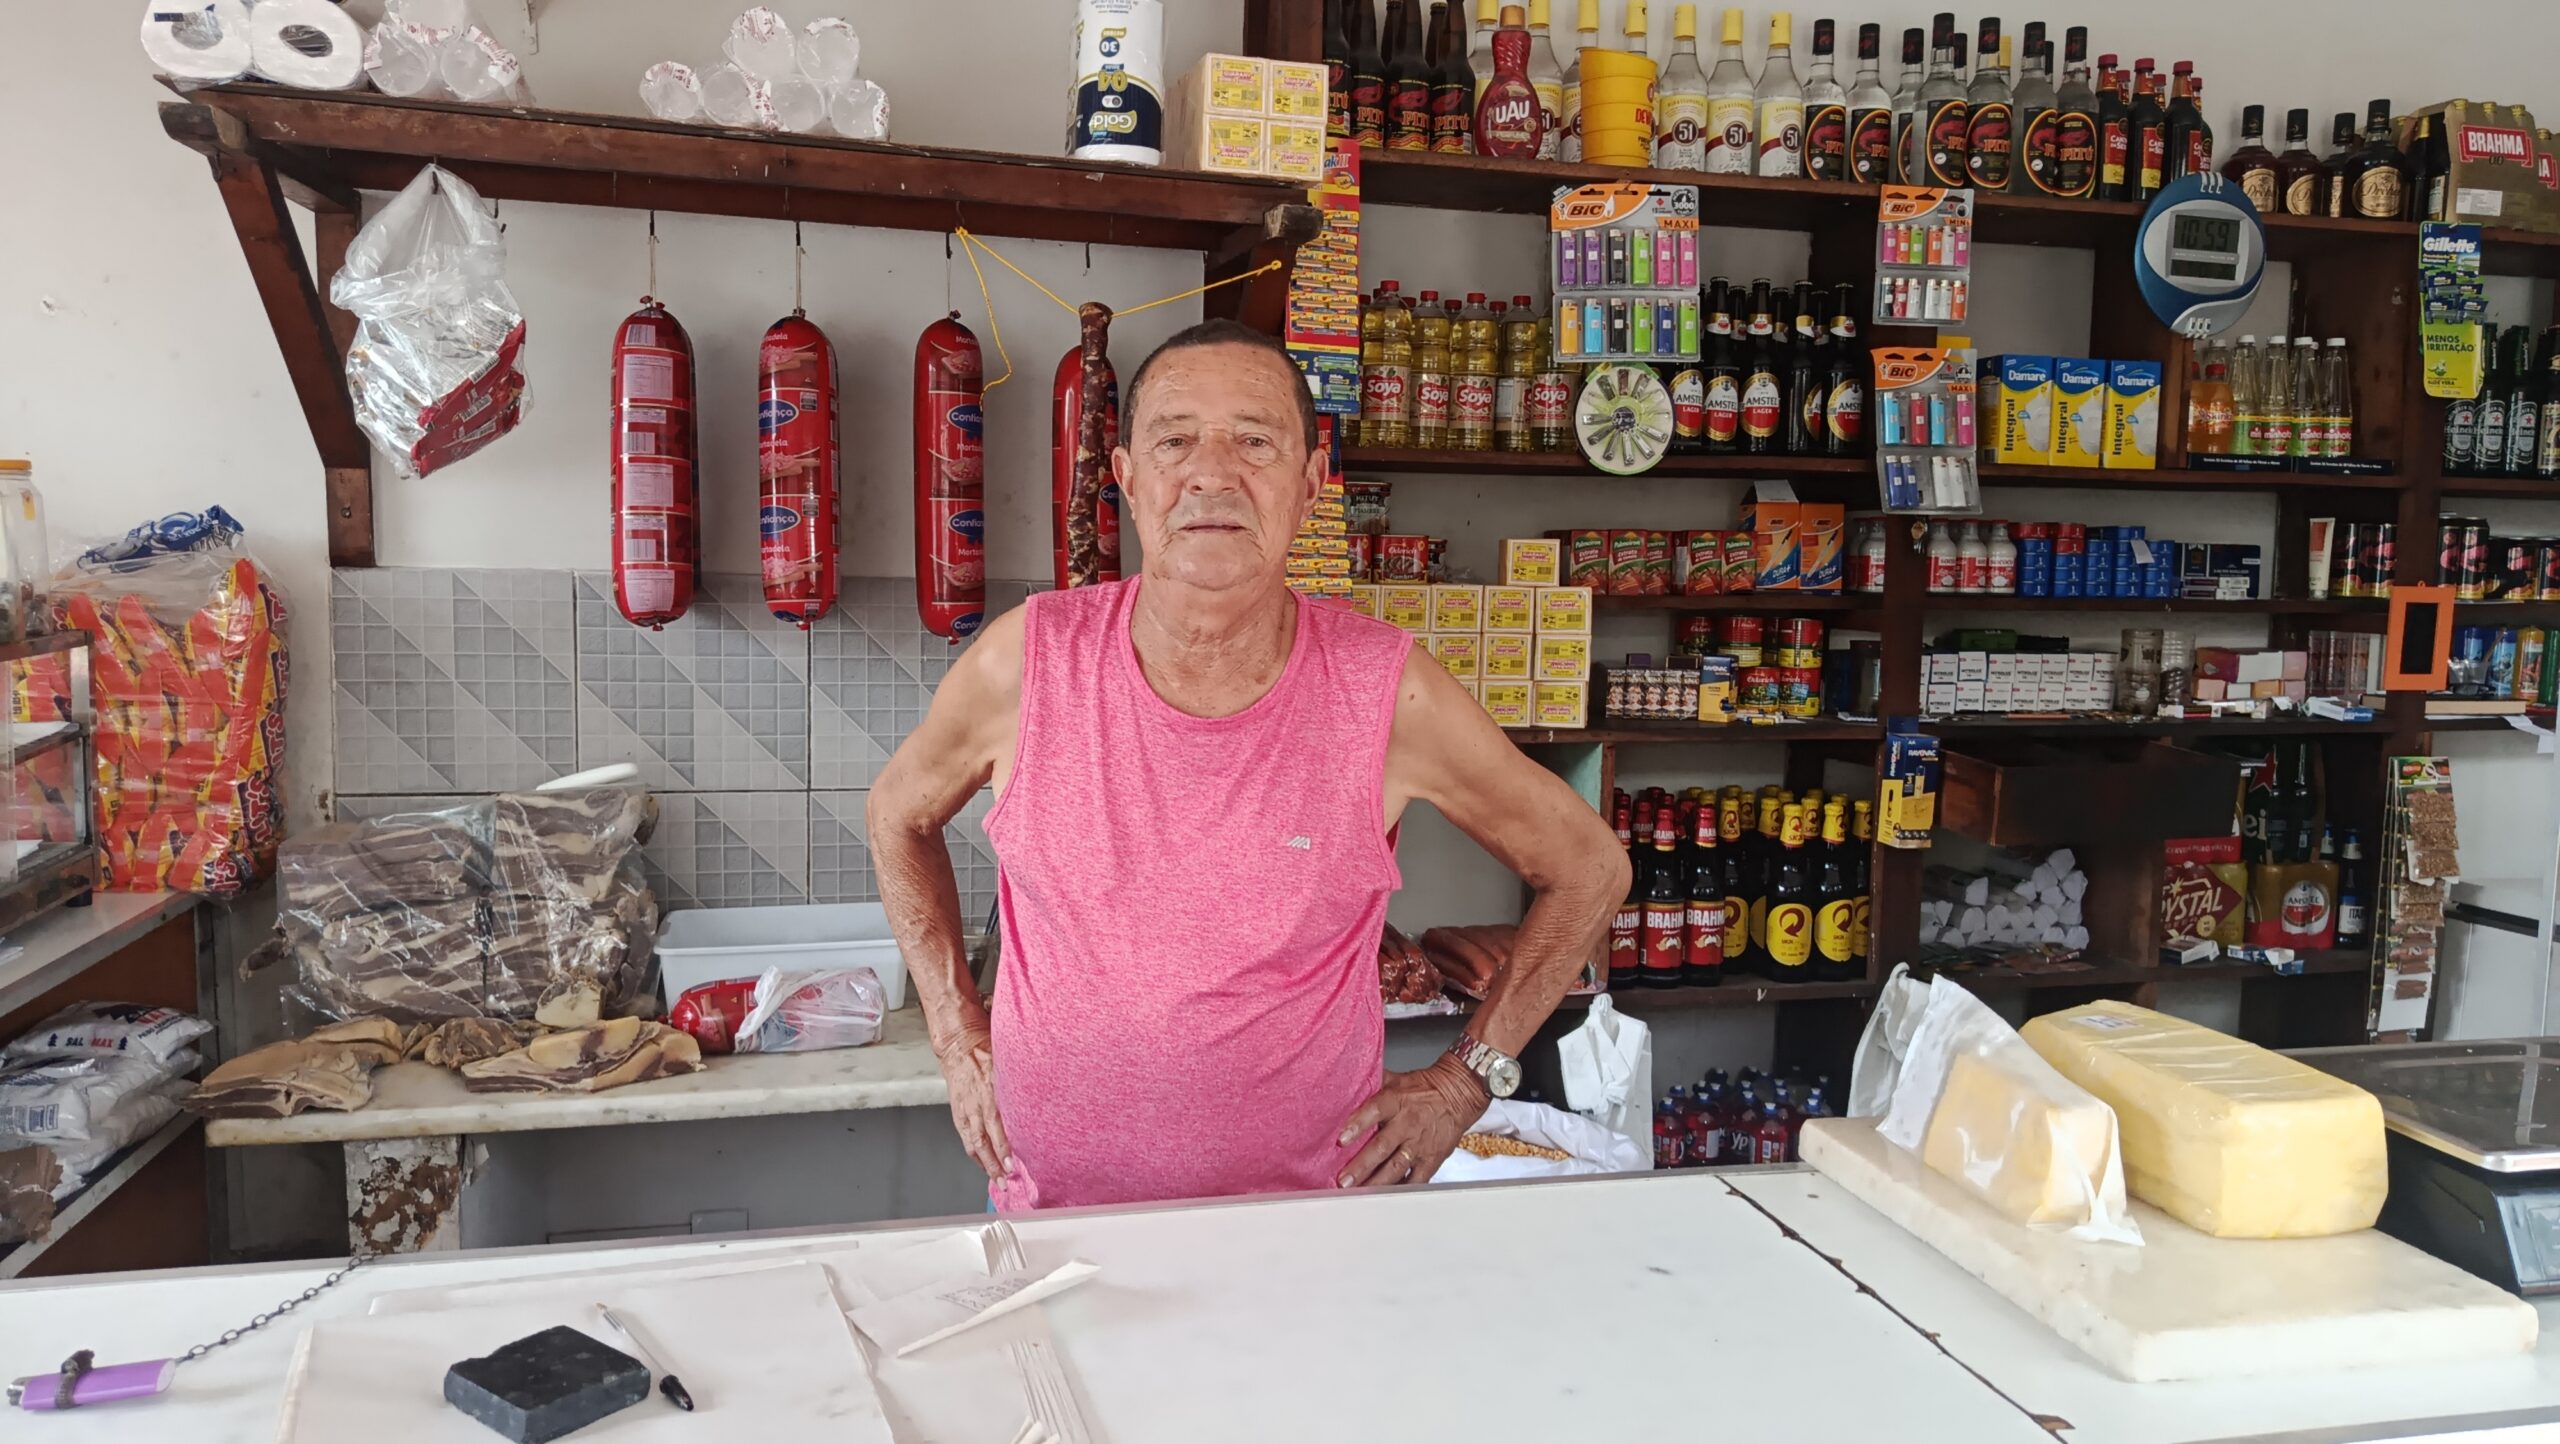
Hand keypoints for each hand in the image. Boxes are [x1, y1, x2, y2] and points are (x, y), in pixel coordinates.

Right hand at [934, 1027, 1010, 1180]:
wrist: (958, 1046)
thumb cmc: (985, 1052)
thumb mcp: (1005, 1064)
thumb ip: (1019, 1084)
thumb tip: (1042, 1100)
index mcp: (987, 1093)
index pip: (996, 1127)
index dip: (1003, 1148)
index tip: (1013, 1164)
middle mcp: (974, 1106)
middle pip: (983, 1143)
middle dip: (994, 1165)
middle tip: (1006, 1182)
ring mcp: (964, 1112)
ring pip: (973, 1145)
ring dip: (985, 1165)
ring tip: (997, 1180)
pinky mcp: (958, 1114)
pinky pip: (966, 1139)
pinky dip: (976, 1155)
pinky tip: (984, 1165)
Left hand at [1333, 1056, 1486, 1189]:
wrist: (1458, 1094)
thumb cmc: (1423, 1088)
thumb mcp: (1396, 1080)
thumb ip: (1371, 1084)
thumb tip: (1345, 1084)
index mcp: (1396, 1101)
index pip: (1374, 1111)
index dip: (1358, 1125)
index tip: (1341, 1139)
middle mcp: (1407, 1124)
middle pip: (1382, 1147)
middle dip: (1361, 1166)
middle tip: (1344, 1180)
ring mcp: (1420, 1144)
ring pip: (1395, 1167)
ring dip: (1375, 1182)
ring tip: (1358, 1192)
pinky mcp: (1431, 1159)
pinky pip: (1416, 1179)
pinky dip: (1400, 1189)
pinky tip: (1385, 1196)